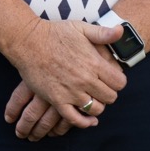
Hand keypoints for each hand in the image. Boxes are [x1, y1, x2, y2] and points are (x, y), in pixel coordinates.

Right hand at [1, 20, 125, 139]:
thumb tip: (121, 31)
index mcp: (94, 62)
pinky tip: (88, 119)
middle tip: (101, 88)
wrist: (28, 42)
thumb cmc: (55, 33)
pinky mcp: (57, 100)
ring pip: (96, 109)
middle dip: (108, 93)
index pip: (119, 82)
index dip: (118, 81)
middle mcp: (85, 79)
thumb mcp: (81, 28)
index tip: (111, 79)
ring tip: (92, 98)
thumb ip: (102, 33)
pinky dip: (84, 122)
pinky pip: (75, 119)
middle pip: (110, 97)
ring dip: (97, 105)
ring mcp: (71, 92)